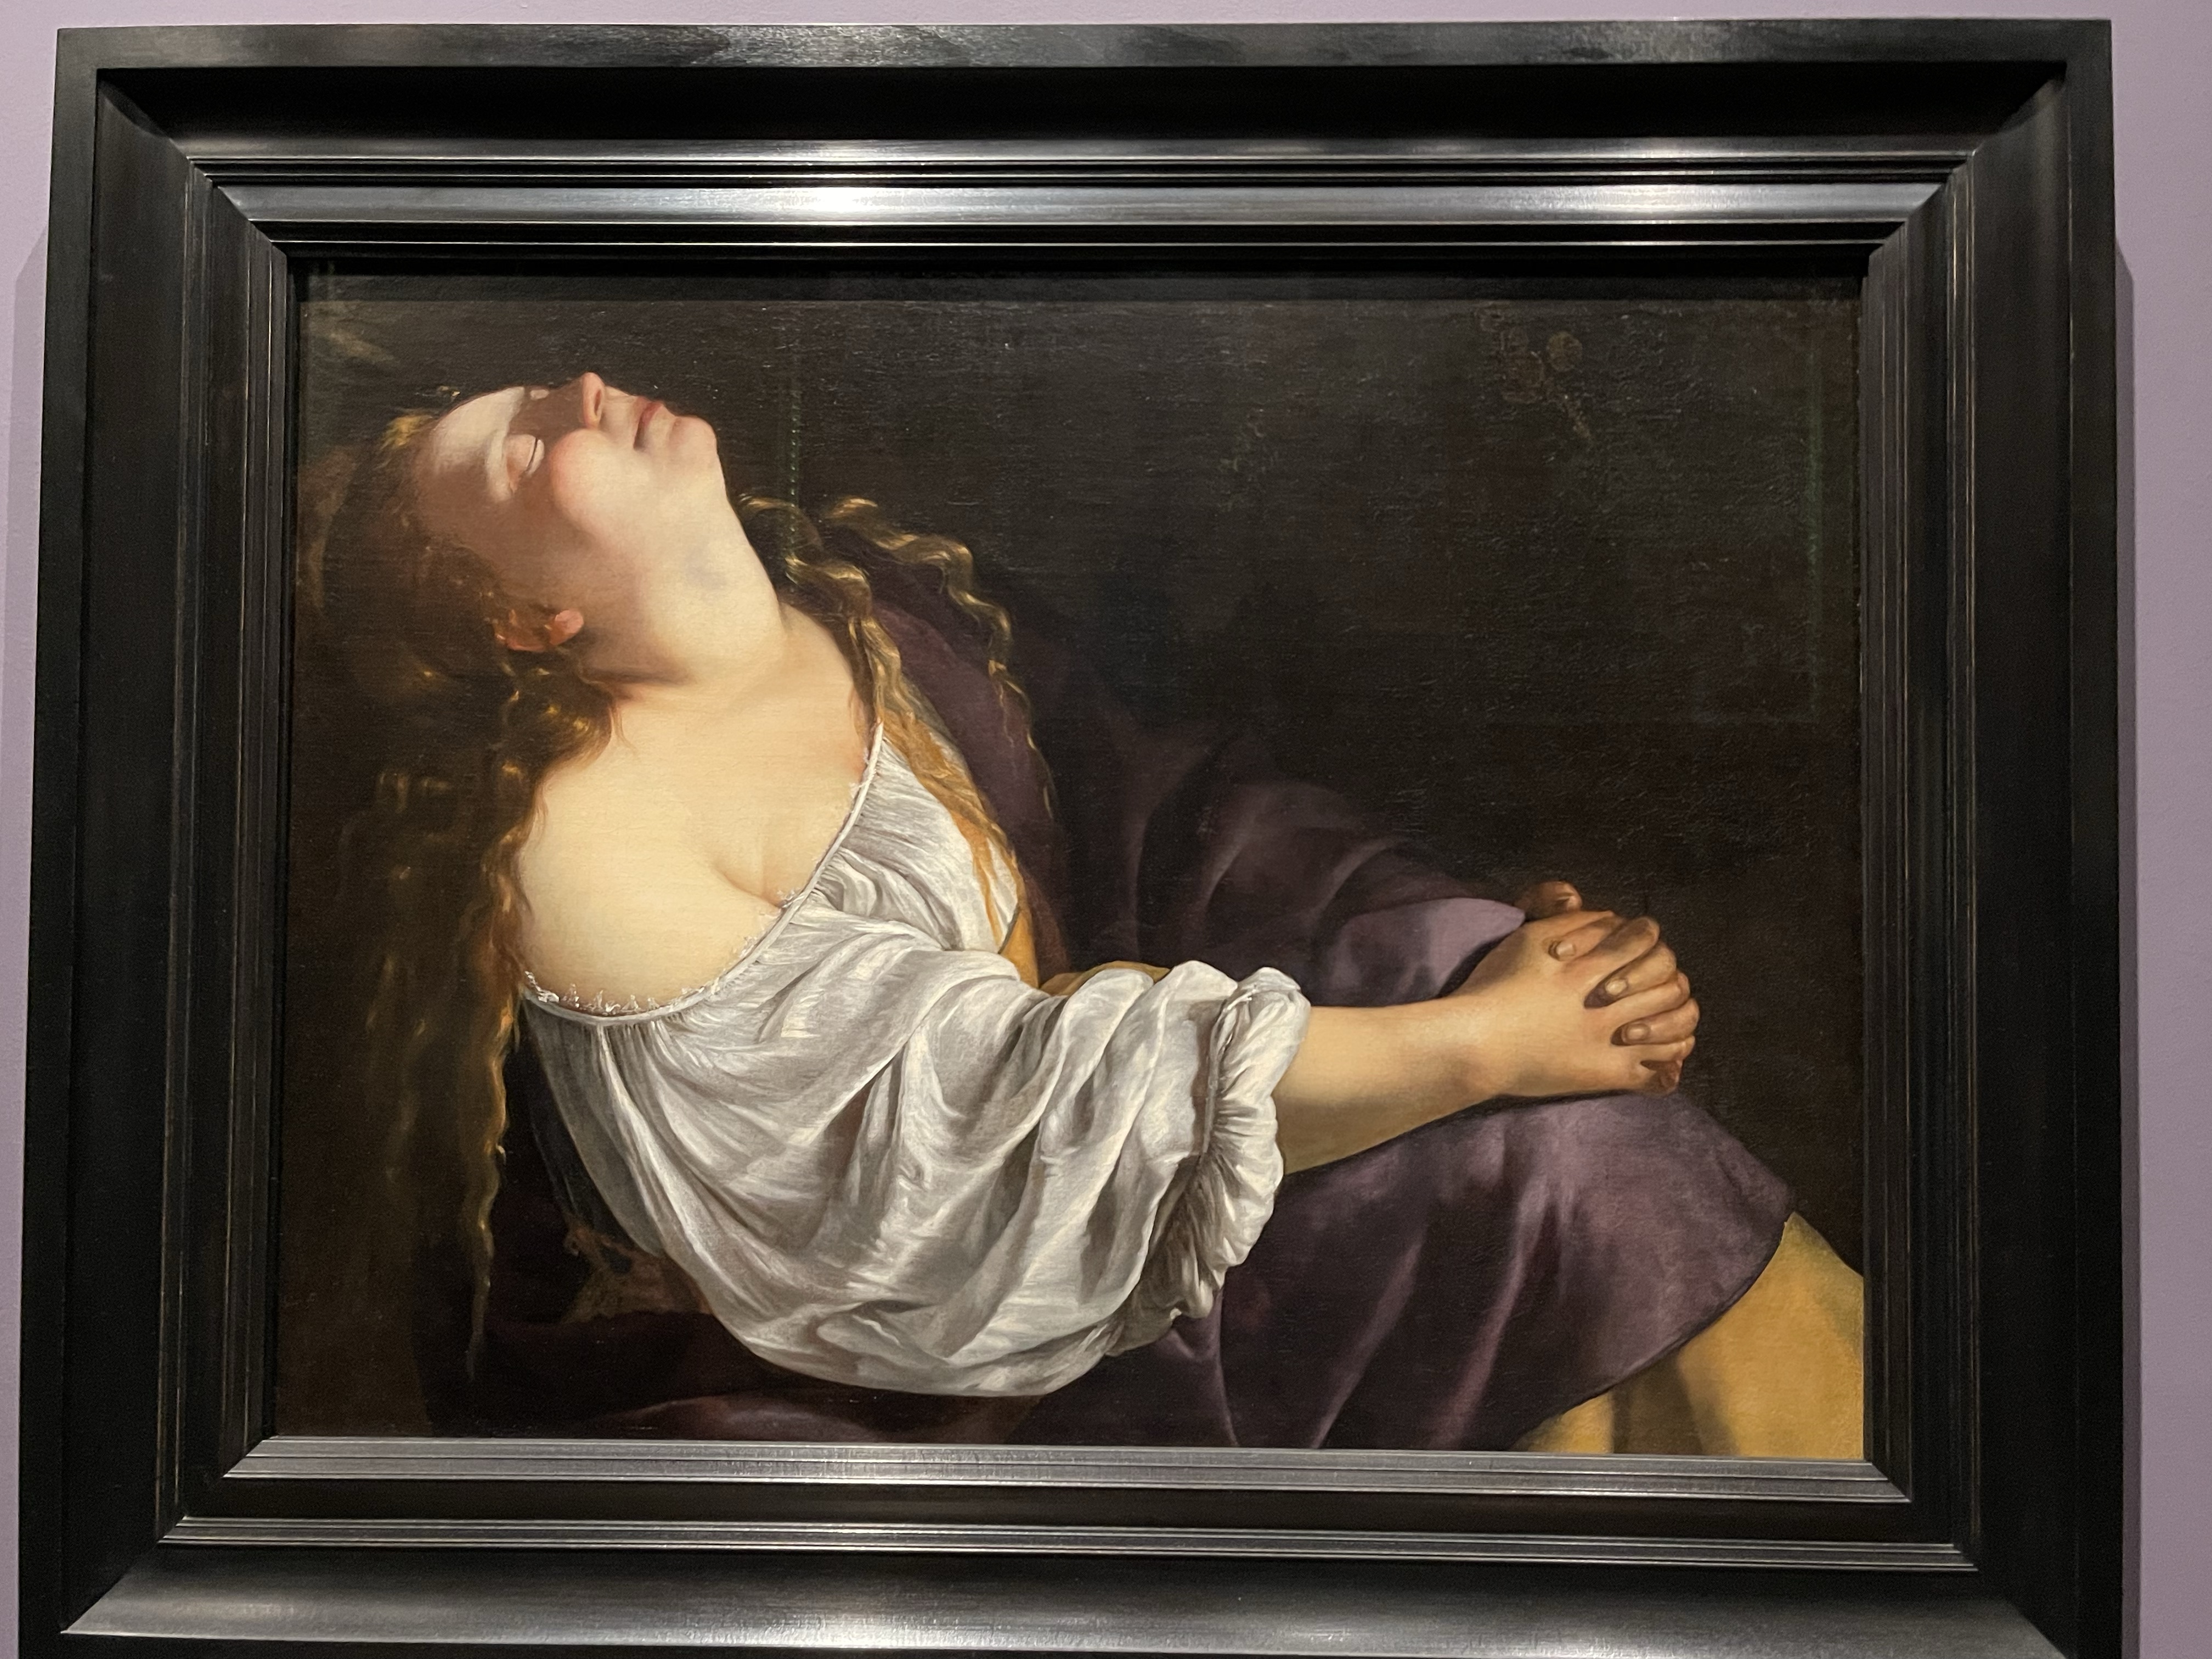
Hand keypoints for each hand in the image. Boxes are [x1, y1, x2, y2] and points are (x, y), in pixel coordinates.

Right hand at [1445, 907, 1697, 1099]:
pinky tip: (1667, 1059)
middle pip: (1667, 981)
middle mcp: (1608, 1003)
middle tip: (1656, 978)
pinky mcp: (1606, 1075)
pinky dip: (1670, 1063)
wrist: (1475, 1044)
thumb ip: (1571, 924)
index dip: (1647, 936)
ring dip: (1677, 1015)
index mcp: (1591, 967)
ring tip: (1667, 1013)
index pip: (1644, 941)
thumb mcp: (1528, 939)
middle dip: (1666, 975)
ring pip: (1672, 1024)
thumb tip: (1610, 917)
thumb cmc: (1494, 987)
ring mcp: (1610, 1042)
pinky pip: (1659, 1073)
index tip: (1641, 939)